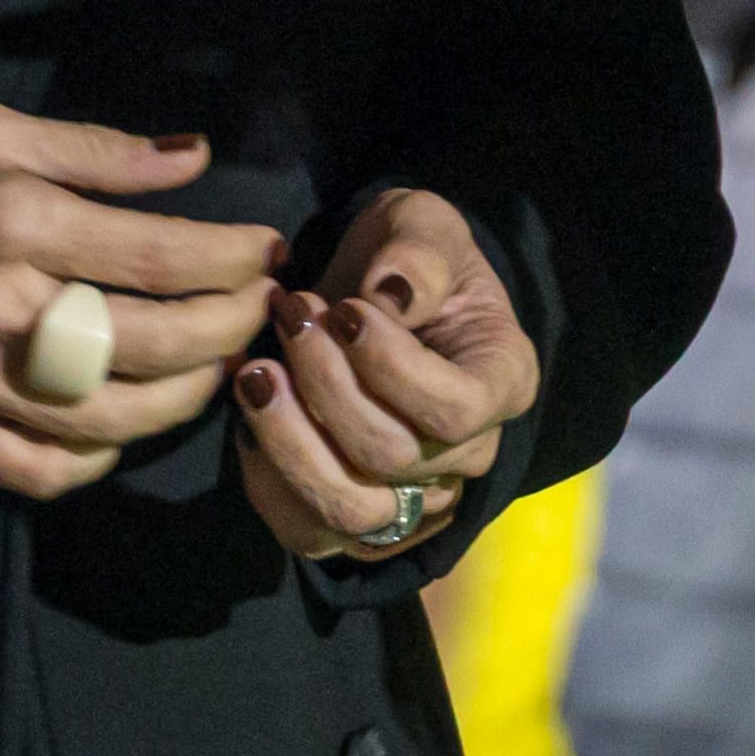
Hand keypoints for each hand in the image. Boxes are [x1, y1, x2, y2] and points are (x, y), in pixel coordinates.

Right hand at [0, 108, 285, 498]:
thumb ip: (93, 149)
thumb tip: (190, 156)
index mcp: (13, 220)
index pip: (161, 255)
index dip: (232, 258)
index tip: (266, 251)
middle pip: (152, 343)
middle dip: (227, 328)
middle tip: (257, 309)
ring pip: (107, 420)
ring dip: (181, 402)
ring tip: (213, 370)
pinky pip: (34, 468)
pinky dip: (93, 462)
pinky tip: (120, 431)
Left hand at [235, 187, 541, 564]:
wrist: (372, 296)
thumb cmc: (406, 257)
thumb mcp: (422, 224)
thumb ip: (418, 251)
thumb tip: (391, 293)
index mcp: (503, 381)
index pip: (455, 410)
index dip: (390, 368)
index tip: (342, 310)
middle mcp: (469, 453)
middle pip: (391, 457)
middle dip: (324, 385)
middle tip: (290, 317)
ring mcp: (415, 495)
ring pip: (351, 508)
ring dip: (289, 441)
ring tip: (256, 373)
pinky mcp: (358, 518)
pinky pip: (308, 531)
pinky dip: (268, 479)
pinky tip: (251, 417)